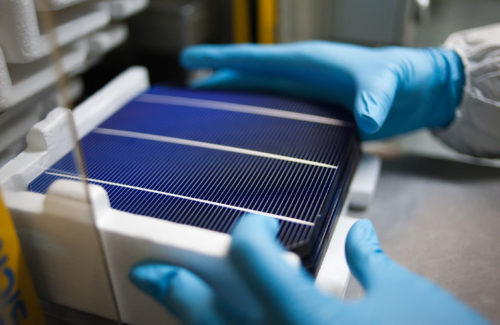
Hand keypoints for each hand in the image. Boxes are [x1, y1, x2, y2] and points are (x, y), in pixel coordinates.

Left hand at [130, 215, 488, 324]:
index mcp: (310, 315)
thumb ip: (372, 261)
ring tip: (170, 301)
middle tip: (150, 270)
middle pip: (209, 310)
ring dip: (189, 318)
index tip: (259, 225)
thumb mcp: (406, 296)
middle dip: (176, 286)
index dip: (247, 231)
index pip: (252, 258)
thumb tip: (361, 231)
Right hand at [180, 41, 464, 138]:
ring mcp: (307, 98)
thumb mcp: (386, 82)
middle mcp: (301, 79)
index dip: (221, 59)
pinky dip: (261, 127)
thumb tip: (368, 119)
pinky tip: (252, 142)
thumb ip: (375, 98)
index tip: (190, 58)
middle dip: (217, 87)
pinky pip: (280, 121)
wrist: (419, 92)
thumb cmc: (402, 76)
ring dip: (235, 108)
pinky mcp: (317, 116)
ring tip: (207, 120)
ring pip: (261, 101)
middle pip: (248, 82)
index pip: (254, 59)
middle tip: (187, 98)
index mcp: (306, 63)